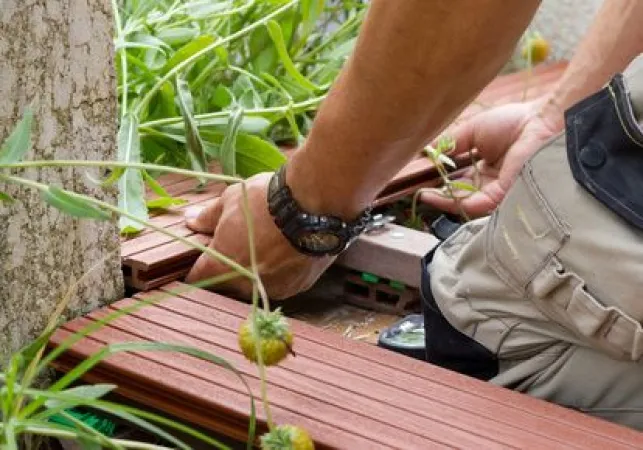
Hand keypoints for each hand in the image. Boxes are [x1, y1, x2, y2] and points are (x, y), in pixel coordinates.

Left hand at [184, 173, 333, 299]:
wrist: (314, 206)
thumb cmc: (267, 201)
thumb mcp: (231, 200)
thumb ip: (208, 216)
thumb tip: (190, 221)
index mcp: (221, 265)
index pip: (197, 277)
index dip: (195, 268)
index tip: (199, 259)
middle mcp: (245, 284)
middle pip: (227, 283)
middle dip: (228, 267)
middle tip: (236, 244)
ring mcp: (273, 288)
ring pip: (256, 284)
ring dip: (255, 271)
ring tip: (265, 244)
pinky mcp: (297, 286)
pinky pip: (282, 282)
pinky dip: (281, 271)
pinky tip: (286, 250)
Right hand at [421, 98, 562, 216]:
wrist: (540, 122)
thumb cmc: (514, 122)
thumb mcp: (473, 130)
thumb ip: (451, 143)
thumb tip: (427, 151)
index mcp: (487, 167)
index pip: (459, 179)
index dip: (440, 180)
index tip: (421, 178)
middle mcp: (491, 182)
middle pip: (459, 194)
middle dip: (438, 195)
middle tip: (417, 192)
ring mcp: (497, 191)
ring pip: (463, 203)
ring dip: (442, 201)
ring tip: (422, 195)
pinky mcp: (502, 196)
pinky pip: (473, 204)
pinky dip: (453, 202)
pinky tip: (436, 195)